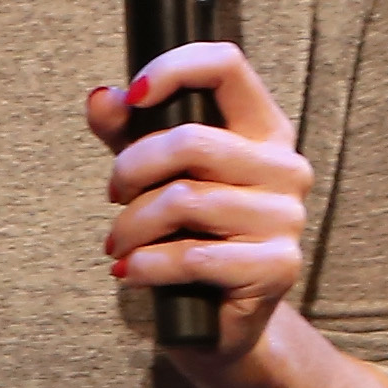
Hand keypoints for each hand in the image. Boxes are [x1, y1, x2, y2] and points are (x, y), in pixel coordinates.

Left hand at [86, 41, 311, 371]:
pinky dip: (147, 265)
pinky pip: (193, 256)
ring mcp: (286, 218)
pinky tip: (132, 273)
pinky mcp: (277, 268)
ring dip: (133, 225)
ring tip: (118, 244)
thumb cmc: (187, 236)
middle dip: (132, 169)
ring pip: (185, 200)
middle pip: (191, 140)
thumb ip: (127, 133)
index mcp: (263, 128)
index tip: (132, 96)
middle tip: (113, 196)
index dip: (172, 69)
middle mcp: (285, 167)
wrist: (216, 322)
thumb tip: (100, 98)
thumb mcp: (152, 176)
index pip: (226, 65)